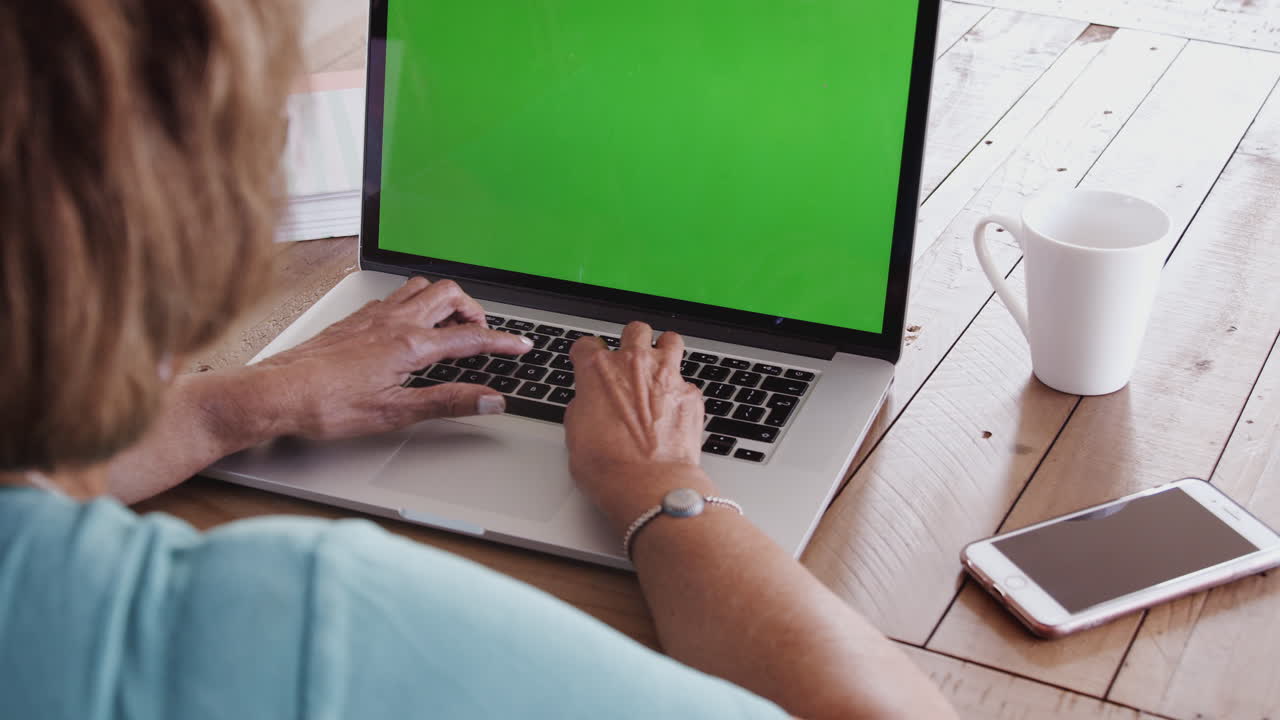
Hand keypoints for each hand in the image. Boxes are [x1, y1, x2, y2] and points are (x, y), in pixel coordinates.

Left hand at [253, 276, 532, 439]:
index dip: (502, 341)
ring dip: (445, 301)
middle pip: (450, 295)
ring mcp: (373, 316)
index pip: (470, 337)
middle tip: (483, 334)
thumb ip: (447, 402)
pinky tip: (410, 326)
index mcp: (409, 345)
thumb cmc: (325, 405)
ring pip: (422, 287)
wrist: (276, 393)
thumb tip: (489, 400)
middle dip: (475, 311)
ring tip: (451, 325)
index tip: (521, 346)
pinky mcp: (356, 319)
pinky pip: (396, 296)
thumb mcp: (395, 412)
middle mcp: (393, 322)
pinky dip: (416, 304)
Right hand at [564, 321, 716, 532]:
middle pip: (634, 331)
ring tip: (660, 368)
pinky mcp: (691, 394)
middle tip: (630, 361)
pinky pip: (687, 382)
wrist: (648, 485)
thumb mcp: (575, 434)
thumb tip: (588, 404)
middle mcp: (633, 364)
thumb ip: (582, 406)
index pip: (587, 344)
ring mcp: (666, 376)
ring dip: (663, 351)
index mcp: (598, 370)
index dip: (587, 355)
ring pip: (670, 340)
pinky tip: (674, 409)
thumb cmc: (609, 467)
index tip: (589, 363)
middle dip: (632, 343)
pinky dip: (680, 392)